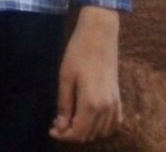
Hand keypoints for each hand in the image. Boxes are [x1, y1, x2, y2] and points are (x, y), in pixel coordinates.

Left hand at [50, 6, 121, 142]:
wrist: (99, 34)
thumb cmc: (78, 52)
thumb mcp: (65, 77)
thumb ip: (64, 104)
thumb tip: (61, 126)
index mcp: (91, 104)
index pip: (77, 132)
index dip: (63, 135)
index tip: (51, 129)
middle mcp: (106, 108)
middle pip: (89, 134)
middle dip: (72, 133)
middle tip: (57, 123)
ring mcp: (115, 104)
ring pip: (101, 131)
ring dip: (86, 130)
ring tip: (70, 120)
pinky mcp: (118, 98)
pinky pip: (113, 122)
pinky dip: (102, 126)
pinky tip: (90, 119)